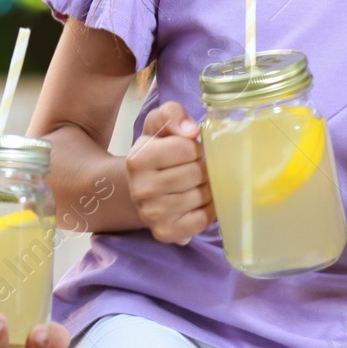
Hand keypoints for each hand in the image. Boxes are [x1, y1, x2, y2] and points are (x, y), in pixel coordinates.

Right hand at [126, 101, 214, 243]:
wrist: (137, 188)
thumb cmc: (155, 152)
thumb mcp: (158, 125)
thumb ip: (172, 114)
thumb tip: (191, 130)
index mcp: (138, 159)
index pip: (187, 148)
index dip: (194, 148)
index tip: (188, 151)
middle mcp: (141, 189)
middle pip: (196, 173)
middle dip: (202, 167)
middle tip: (194, 168)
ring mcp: (152, 214)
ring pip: (201, 196)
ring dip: (207, 188)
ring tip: (197, 184)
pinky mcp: (165, 232)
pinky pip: (202, 220)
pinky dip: (208, 209)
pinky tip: (199, 201)